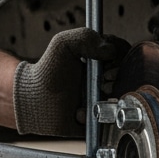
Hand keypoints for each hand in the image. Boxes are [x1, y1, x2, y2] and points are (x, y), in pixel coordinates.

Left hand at [12, 27, 128, 135]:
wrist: (31, 101)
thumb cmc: (46, 71)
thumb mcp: (62, 43)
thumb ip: (86, 36)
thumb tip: (111, 50)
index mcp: (101, 60)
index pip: (125, 56)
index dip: (120, 60)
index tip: (107, 65)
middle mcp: (105, 80)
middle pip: (127, 78)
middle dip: (114, 81)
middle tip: (101, 82)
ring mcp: (103, 100)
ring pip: (121, 100)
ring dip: (107, 100)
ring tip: (91, 100)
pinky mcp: (98, 120)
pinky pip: (108, 121)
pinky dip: (95, 116)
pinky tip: (80, 113)